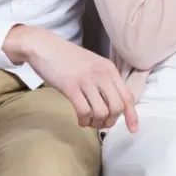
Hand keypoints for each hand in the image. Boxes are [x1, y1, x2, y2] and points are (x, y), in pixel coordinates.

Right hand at [3, 25, 137, 132]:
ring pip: (102, 112)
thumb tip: (113, 106)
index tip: (133, 130)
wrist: (43, 46)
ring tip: (88, 121)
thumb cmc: (66, 58)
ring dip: (96, 123)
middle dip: (110, 121)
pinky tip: (80, 119)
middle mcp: (101, 74)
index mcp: (109, 68)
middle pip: (117, 108)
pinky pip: (84, 111)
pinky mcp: (71, 86)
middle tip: (100, 124)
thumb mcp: (92, 65)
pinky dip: (84, 120)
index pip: (127, 96)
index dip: (132, 116)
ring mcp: (86, 80)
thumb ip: (104, 80)